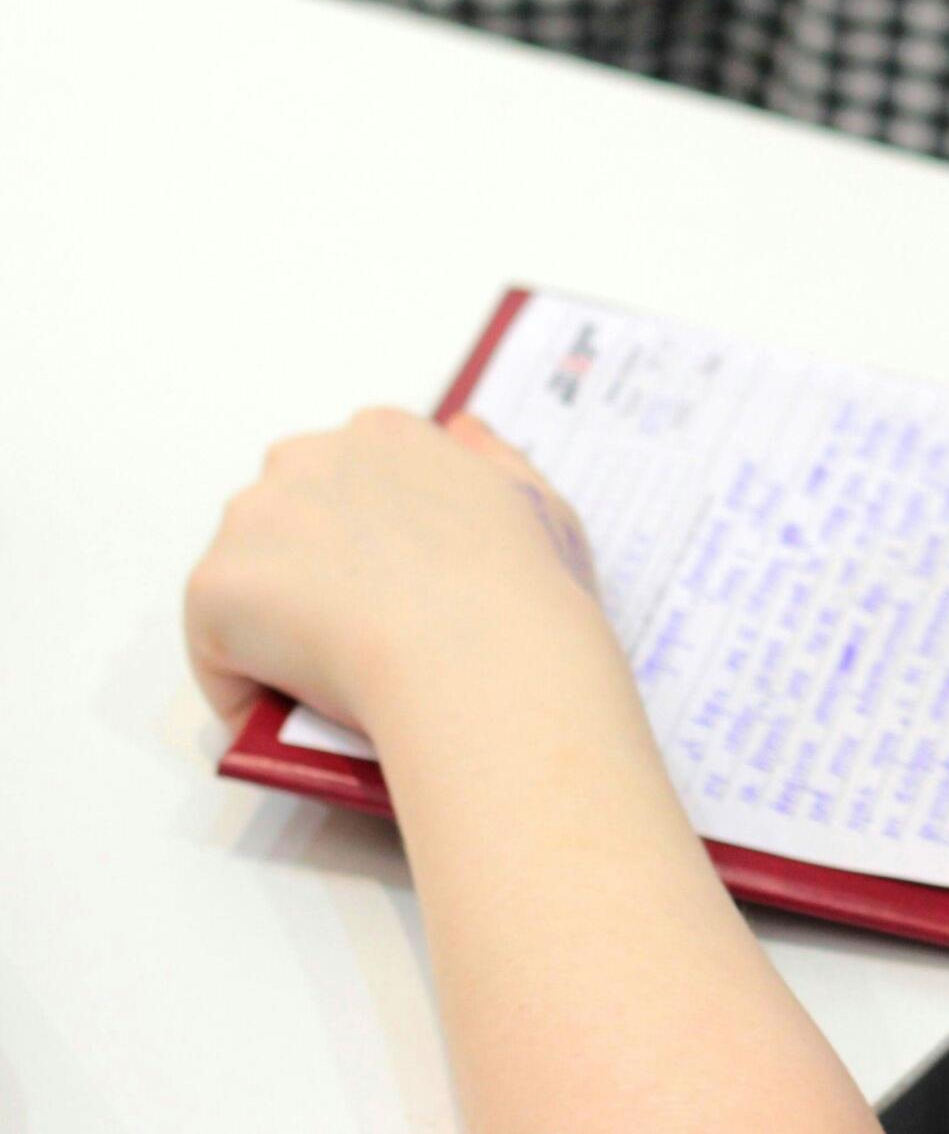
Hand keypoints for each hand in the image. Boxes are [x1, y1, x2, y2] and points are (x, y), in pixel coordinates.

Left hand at [185, 408, 604, 739]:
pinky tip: (292, 714)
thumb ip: (492, 461)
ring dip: (273, 627)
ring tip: (329, 681)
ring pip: (245, 582)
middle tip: (359, 639)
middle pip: (284, 521)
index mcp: (385, 436)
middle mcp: (308, 457)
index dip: (366, 540)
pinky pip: (215, 650)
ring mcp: (253, 518)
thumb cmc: (522, 591)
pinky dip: (246, 687)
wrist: (482, 657)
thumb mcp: (538, 504)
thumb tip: (462, 429)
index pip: (348, 478)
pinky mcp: (216, 586)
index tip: (391, 589)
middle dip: (308, 575)